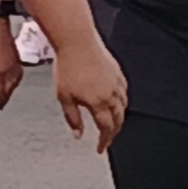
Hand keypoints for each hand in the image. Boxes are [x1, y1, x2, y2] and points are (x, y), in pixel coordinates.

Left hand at [0, 17, 21, 110]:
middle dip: (2, 100)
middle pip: (7, 92)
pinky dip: (13, 85)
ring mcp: (16, 67)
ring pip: (14, 86)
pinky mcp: (19, 62)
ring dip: (8, 94)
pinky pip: (17, 79)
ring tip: (2, 99)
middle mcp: (9, 72)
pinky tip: (9, 86)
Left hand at [49, 35, 127, 151]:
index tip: (100, 148)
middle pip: (118, 120)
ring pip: (123, 106)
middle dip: (114, 132)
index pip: (106, 129)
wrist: (76, 40)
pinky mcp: (117, 71)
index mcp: (99, 103)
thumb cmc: (67, 65)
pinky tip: (115, 100)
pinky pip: (124, 92)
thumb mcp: (63, 96)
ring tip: (112, 122)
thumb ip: (72, 118)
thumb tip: (78, 134)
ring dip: (118, 117)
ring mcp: (116, 82)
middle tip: (107, 138)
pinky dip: (121, 101)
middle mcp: (112, 94)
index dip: (104, 141)